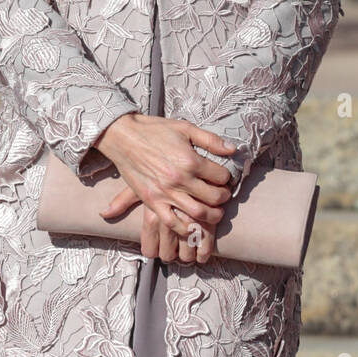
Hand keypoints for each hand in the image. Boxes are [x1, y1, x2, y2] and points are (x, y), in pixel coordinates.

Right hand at [93, 113, 237, 264]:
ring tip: (215, 212)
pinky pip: (172, 222)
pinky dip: (185, 228)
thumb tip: (233, 149)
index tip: (225, 177)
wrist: (124, 137)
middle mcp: (180, 179)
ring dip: (212, 215)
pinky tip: (193, 225)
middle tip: (224, 195)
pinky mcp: (152, 201)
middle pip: (213, 197)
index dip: (227, 177)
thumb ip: (211, 140)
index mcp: (190, 160)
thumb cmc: (155, 130)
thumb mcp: (185, 128)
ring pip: (198, 213)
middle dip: (224, 197)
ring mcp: (166, 193)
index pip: (221, 176)